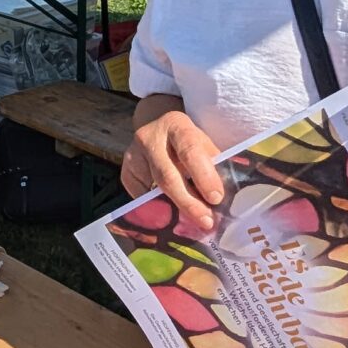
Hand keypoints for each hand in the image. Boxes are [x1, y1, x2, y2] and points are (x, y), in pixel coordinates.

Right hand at [121, 109, 226, 234]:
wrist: (158, 130)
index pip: (189, 151)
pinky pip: (143, 199)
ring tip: (195, 223)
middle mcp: (150, 137)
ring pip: (154, 191)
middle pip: (168, 176)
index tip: (216, 198)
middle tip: (206, 220)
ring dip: (176, 210)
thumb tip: (221, 200)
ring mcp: (133, 156)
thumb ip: (212, 166)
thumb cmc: (189, 142)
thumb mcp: (203, 144)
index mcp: (175, 124)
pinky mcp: (126, 173)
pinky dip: (161, 210)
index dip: (203, 176)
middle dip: (189, 202)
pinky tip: (174, 217)